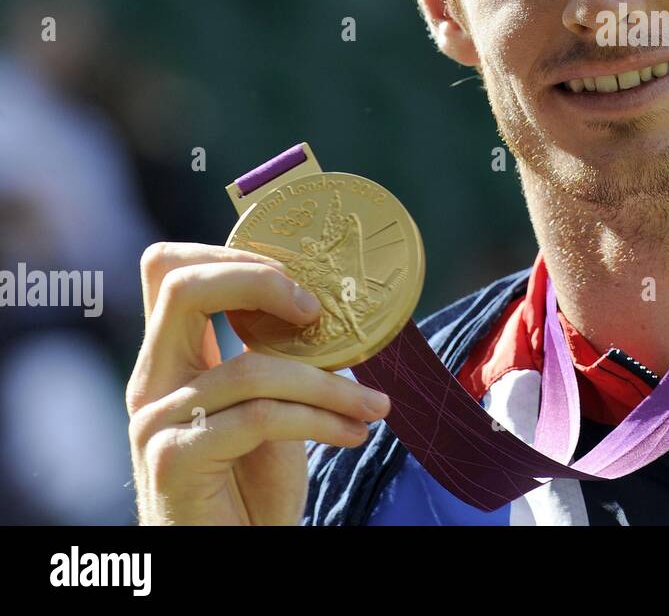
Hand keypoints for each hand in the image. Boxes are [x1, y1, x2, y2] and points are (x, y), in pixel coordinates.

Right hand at [126, 243, 389, 524]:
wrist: (234, 554)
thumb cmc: (252, 485)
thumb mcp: (268, 404)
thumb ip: (275, 356)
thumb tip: (332, 303)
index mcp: (172, 358)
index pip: (172, 271)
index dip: (233, 255)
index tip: (301, 282)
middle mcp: (153, 380)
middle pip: (180, 285)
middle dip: (258, 280)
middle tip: (317, 310)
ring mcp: (156, 420)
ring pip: (249, 367)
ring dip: (328, 385)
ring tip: (374, 407)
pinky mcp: (174, 460)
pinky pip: (258, 417)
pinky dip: (319, 421)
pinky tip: (354, 434)